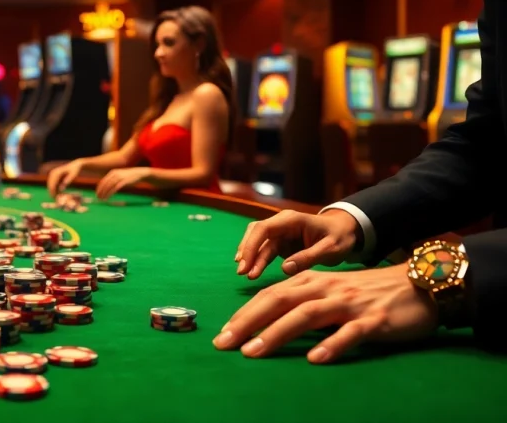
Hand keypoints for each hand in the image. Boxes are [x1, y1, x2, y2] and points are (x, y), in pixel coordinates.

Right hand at [46, 159, 84, 196]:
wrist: (75, 165)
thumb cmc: (75, 170)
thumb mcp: (73, 175)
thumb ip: (68, 180)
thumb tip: (61, 189)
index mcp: (56, 173)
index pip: (52, 185)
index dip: (53, 192)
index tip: (56, 199)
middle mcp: (52, 173)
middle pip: (50, 185)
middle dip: (52, 193)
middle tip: (56, 200)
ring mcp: (52, 174)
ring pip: (50, 186)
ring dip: (53, 192)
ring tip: (58, 198)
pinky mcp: (54, 176)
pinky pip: (53, 184)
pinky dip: (55, 189)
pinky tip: (59, 194)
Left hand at [95, 167, 150, 199]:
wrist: (140, 173)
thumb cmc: (129, 176)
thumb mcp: (120, 176)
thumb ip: (114, 180)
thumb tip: (108, 187)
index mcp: (113, 172)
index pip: (103, 181)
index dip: (99, 188)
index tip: (97, 194)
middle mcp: (115, 174)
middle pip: (105, 184)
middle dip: (100, 192)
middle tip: (98, 198)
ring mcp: (119, 177)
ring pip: (109, 187)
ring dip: (104, 194)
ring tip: (102, 199)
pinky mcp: (124, 182)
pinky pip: (114, 188)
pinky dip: (110, 193)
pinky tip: (107, 198)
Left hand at [213, 265, 437, 363]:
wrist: (420, 285)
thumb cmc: (367, 292)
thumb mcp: (330, 291)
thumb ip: (302, 302)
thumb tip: (266, 321)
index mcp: (311, 281)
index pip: (269, 296)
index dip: (244, 314)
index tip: (222, 333)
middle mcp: (325, 288)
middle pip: (278, 302)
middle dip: (247, 323)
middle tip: (223, 344)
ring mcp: (349, 304)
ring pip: (307, 315)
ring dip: (276, 334)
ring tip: (253, 353)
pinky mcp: (375, 320)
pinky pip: (351, 333)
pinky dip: (332, 344)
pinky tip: (315, 359)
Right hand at [235, 209, 359, 279]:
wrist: (345, 232)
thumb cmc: (340, 237)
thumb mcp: (330, 249)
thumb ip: (308, 257)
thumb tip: (284, 268)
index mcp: (291, 220)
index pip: (264, 229)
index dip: (251, 245)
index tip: (245, 264)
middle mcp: (281, 223)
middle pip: (256, 234)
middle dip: (246, 252)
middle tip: (242, 273)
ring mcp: (280, 233)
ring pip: (258, 242)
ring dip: (250, 257)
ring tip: (245, 274)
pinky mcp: (280, 243)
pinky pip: (264, 250)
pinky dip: (257, 260)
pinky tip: (251, 271)